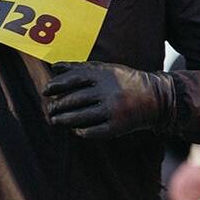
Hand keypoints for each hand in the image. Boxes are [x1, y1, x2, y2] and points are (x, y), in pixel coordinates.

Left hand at [42, 61, 174, 138]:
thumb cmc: (123, 81)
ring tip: (55, 120)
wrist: (154, 97)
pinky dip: (81, 131)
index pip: (74, 79)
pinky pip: (93, 131)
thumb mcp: (104, 69)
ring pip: (81, 117)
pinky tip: (74, 130)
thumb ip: (79, 68)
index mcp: (104, 74)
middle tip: (49, 109)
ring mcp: (113, 110)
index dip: (57, 85)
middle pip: (75, 100)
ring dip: (64, 120)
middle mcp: (108, 91)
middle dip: (58, 106)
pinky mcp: (118, 126)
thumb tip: (53, 67)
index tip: (45, 91)